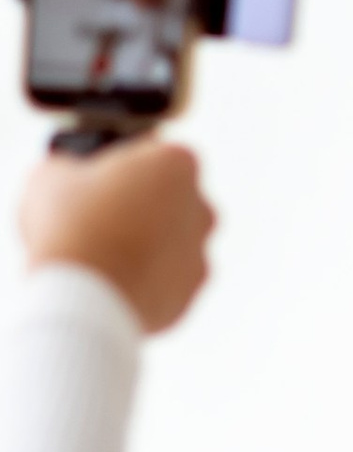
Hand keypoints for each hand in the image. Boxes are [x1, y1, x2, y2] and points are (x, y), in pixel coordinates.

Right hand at [19, 138, 214, 333]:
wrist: (82, 299)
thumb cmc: (70, 228)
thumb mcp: (51, 175)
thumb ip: (71, 166)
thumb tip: (68, 177)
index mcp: (175, 164)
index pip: (153, 152)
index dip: (120, 164)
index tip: (97, 179)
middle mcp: (200, 207)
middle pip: (168, 198)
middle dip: (138, 205)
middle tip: (95, 218)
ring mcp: (198, 253)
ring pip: (170, 241)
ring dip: (142, 244)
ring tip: (99, 254)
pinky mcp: (188, 292)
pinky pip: (165, 279)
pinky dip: (143, 279)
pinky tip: (111, 281)